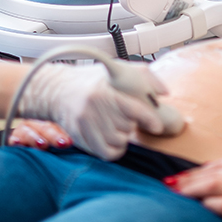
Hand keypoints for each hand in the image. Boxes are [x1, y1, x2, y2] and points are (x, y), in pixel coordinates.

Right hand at [19, 61, 166, 160]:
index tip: (157, 125)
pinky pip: (107, 153)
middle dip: (131, 123)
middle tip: (124, 115)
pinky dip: (115, 149)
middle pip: (127, 127)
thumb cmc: (90, 79)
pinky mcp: (79, 137)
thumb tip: (164, 92)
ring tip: (116, 124)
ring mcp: (84, 123)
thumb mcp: (116, 68)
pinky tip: (113, 138)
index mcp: (104, 89)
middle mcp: (93, 106)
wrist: (57, 89)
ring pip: (118, 141)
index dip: (149, 119)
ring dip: (122, 135)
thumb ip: (143, 75)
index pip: (132, 108)